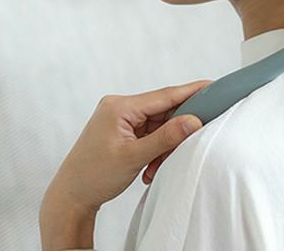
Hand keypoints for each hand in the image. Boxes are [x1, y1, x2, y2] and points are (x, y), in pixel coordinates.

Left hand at [42, 79, 212, 214]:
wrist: (70, 196)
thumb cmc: (93, 176)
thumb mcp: (134, 157)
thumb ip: (166, 137)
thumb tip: (193, 120)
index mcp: (120, 106)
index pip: (164, 95)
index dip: (191, 91)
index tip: (212, 86)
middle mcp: (120, 107)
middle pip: (163, 111)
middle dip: (176, 131)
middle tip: (189, 144)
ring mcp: (121, 118)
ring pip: (158, 125)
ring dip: (164, 146)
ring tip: (156, 167)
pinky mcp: (122, 130)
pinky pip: (149, 134)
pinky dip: (155, 149)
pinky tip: (150, 167)